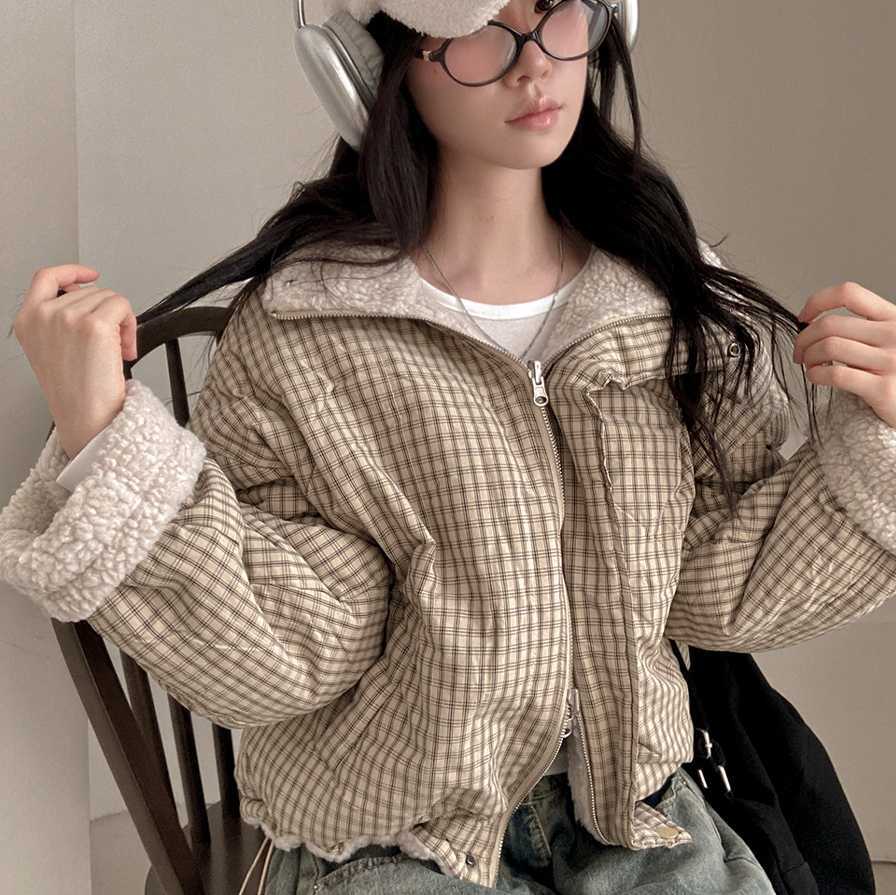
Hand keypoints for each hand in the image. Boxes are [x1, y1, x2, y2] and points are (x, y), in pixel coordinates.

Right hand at [12, 264, 138, 458]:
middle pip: (90, 290)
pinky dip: (131, 326)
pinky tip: (125, 350)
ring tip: (115, 352)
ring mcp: (67, 317)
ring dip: (121, 323)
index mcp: (28, 320)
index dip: (72, 271)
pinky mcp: (94, 324)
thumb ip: (62, 318)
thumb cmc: (76, 391)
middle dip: (107, 314)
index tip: (90, 274)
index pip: (46, 277)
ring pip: (110, 298)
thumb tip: (89, 295)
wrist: (86, 416)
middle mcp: (43, 316)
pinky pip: (123, 306)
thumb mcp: (54, 348)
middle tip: (111, 345)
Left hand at [793, 281, 895, 428]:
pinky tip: (816, 377)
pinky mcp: (883, 389)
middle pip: (830, 324)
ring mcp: (890, 362)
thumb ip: (862, 329)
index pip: (849, 294)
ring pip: (829, 347)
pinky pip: (837, 375)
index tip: (804, 318)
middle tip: (800, 353)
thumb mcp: (888, 339)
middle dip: (804, 339)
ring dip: (809, 357)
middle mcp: (894, 335)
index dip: (817, 302)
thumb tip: (812, 326)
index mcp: (893, 318)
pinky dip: (816, 374)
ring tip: (810, 365)